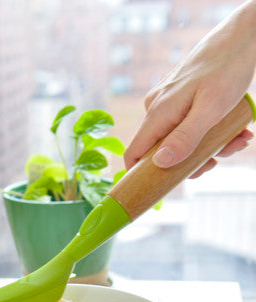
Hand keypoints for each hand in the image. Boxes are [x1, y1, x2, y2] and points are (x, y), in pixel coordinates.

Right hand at [124, 0, 255, 174]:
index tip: (159, 190)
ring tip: (237, 137)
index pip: (134, 155)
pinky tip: (235, 128)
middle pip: (164, 152)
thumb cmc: (226, 68)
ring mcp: (169, 105)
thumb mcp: (210, 109)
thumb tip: (160, 164)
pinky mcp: (182, 101)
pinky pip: (191, 127)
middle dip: (194, 160)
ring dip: (210, 147)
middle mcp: (158, 110)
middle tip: (220, 157)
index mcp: (158, 114)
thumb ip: (185, 138)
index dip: (141, 177)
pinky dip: (213, 132)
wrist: (241, 36)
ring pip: (182, 141)